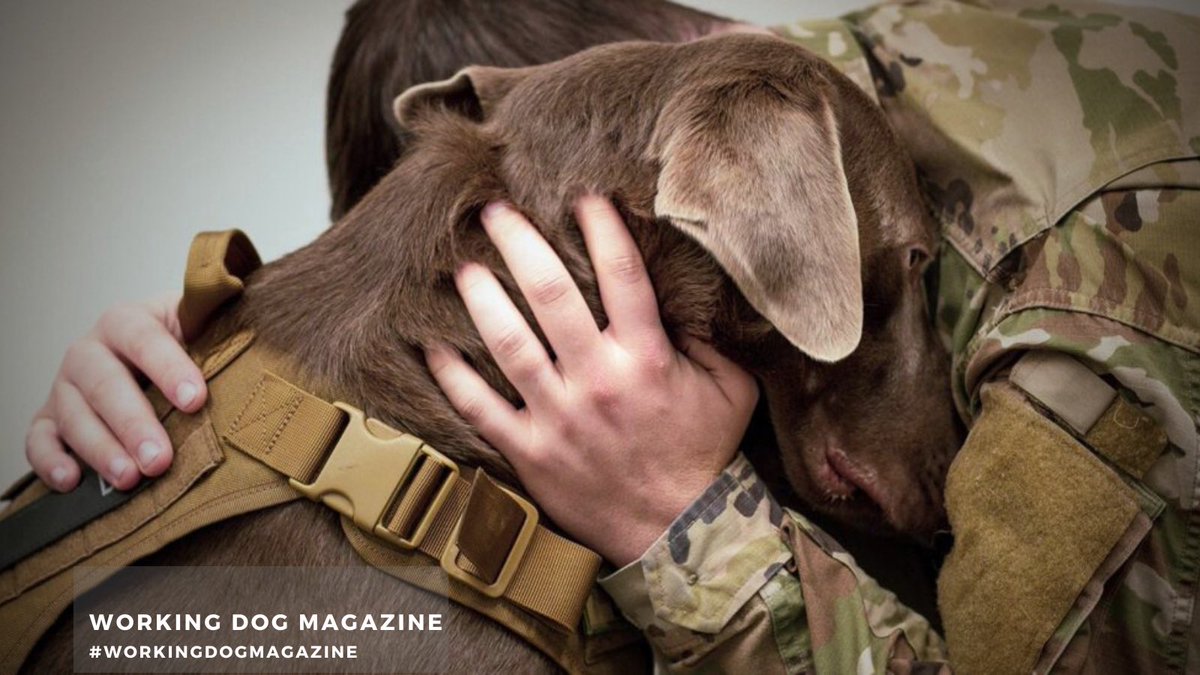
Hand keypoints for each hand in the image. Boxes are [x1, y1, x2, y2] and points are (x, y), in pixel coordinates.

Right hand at [25, 294, 205, 491]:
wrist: (148, 356)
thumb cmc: (183, 347)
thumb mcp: (199, 328)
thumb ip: (218, 327)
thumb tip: (258, 334)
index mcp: (128, 322)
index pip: (145, 339)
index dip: (169, 368)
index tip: (196, 400)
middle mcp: (90, 351)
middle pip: (104, 383)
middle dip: (133, 423)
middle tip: (159, 458)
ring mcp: (65, 386)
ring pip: (73, 414)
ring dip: (100, 449)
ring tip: (128, 478)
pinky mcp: (49, 418)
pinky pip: (37, 439)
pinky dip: (50, 460)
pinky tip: (71, 481)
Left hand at [426, 197, 758, 564]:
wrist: (677, 535)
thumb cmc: (703, 454)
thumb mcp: (731, 389)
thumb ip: (707, 339)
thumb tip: (681, 293)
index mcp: (648, 358)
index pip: (623, 276)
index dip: (601, 228)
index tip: (582, 195)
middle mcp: (598, 380)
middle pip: (552, 296)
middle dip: (520, 245)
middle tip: (495, 211)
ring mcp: (559, 417)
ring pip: (508, 344)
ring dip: (482, 299)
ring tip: (463, 266)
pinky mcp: (530, 452)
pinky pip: (479, 409)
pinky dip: (451, 376)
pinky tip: (430, 344)